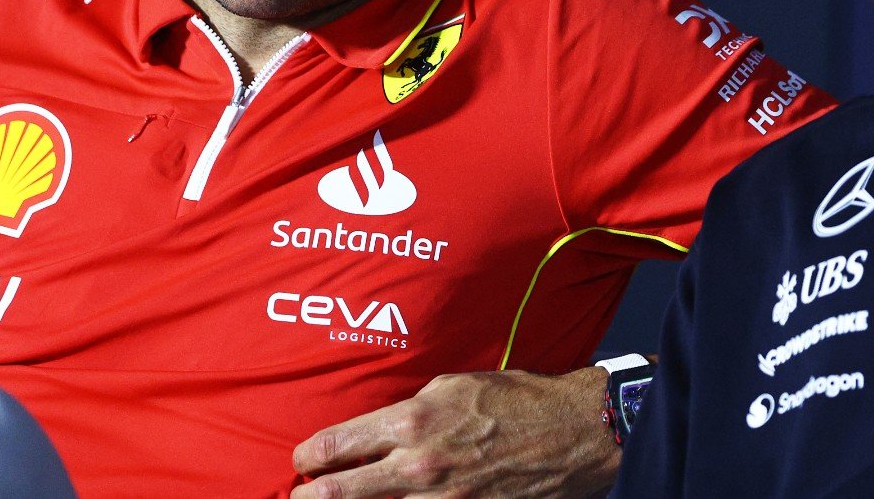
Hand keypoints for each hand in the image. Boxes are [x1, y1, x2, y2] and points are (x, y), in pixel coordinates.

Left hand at [291, 366, 614, 497]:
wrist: (574, 433)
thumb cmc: (517, 399)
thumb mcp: (453, 386)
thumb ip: (409, 409)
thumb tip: (376, 430)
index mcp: (412, 420)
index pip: (336, 445)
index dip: (308, 456)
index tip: (302, 460)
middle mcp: (418, 464)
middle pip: (338, 493)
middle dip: (309, 496)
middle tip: (299, 496)